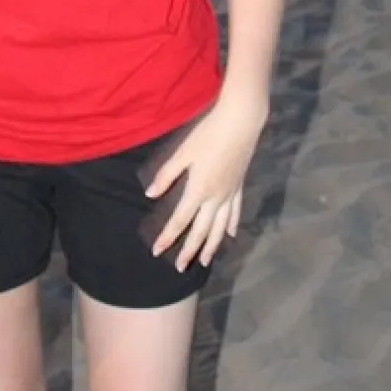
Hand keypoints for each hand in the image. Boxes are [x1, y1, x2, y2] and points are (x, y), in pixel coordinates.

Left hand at [146, 93, 267, 270]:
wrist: (240, 123)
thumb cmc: (208, 134)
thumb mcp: (183, 152)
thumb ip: (167, 175)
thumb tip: (150, 195)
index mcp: (198, 190)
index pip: (180, 220)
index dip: (168, 237)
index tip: (157, 251)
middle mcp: (215, 198)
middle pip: (201, 231)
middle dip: (189, 250)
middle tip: (180, 268)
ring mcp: (230, 194)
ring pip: (220, 228)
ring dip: (211, 246)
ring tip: (204, 261)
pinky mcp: (239, 187)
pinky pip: (235, 213)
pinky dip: (231, 226)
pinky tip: (230, 236)